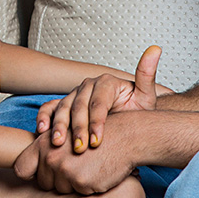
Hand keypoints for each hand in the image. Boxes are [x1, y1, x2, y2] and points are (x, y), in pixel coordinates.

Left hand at [14, 113, 140, 194]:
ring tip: (88, 166)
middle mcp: (51, 157)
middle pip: (43, 183)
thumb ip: (45, 149)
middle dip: (57, 179)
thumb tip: (23, 171)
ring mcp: (66, 171)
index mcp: (43, 143)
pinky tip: (97, 172)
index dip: (30, 174)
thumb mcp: (66, 134)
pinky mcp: (81, 183)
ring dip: (73, 184)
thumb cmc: (94, 135)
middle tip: (76, 164)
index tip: (38, 173)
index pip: (21, 169)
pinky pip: (78, 194)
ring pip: (61, 191)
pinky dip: (88, 187)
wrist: (124, 137)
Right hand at [37, 45, 166, 153]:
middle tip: (79, 149)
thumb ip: (147, 75)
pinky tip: (42, 131)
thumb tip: (156, 49)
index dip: (96, 121)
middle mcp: (87, 85)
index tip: (97, 141)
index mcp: (105, 82)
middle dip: (78, 129)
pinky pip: (50, 109)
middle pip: (79, 107)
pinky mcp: (63, 104)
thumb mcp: (145, 96)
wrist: (126, 122)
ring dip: (59, 126)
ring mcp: (73, 95)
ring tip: (58, 143)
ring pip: (62, 108)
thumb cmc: (135, 112)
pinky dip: (44, 118)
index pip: (98, 102)